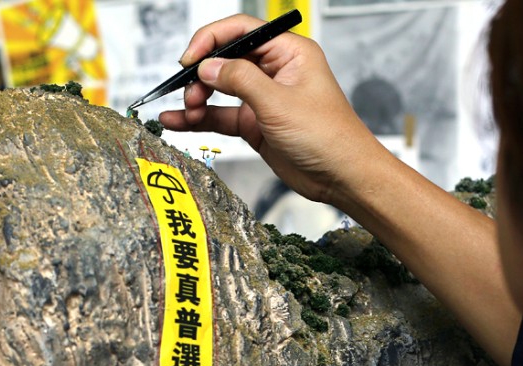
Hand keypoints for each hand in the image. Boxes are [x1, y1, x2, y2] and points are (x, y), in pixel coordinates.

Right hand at [159, 14, 383, 206]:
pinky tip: (179, 121)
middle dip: (202, 73)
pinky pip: (222, 116)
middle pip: (227, 59)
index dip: (212, 40)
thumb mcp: (280, 103)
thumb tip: (208, 66)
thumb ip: (241, 80)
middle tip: (189, 90)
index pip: (242, 30)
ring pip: (220, 89)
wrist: (343, 177)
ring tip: (186, 109)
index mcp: (290, 53)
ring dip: (198, 97)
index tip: (190, 58)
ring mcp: (264, 98)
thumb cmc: (329, 137)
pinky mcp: (256, 125)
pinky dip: (201, 118)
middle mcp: (275, 71)